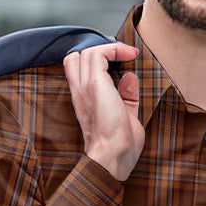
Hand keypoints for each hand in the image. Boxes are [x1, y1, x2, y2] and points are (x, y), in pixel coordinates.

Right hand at [63, 42, 142, 180]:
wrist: (113, 157)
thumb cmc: (119, 146)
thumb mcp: (126, 116)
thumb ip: (126, 96)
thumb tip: (130, 78)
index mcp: (84, 101)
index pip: (76, 70)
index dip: (95, 60)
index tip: (121, 62)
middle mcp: (80, 92)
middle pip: (75, 57)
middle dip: (98, 52)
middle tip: (121, 57)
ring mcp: (84, 87)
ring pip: (86, 52)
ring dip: (109, 49)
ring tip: (128, 54)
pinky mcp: (94, 84)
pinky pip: (98, 54)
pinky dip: (114, 49)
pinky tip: (129, 55)